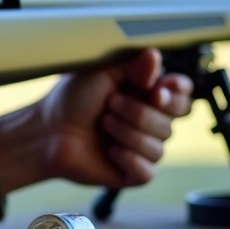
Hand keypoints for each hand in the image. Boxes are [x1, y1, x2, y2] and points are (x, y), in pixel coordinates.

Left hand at [0, 48, 192, 193]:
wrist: (47, 130)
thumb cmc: (70, 100)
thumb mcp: (101, 74)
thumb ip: (132, 67)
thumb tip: (154, 56)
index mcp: (145, 94)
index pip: (181, 94)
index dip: (177, 92)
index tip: (159, 89)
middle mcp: (148, 121)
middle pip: (173, 120)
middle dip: (141, 111)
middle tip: (112, 103)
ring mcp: (141, 147)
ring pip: (160, 146)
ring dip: (127, 133)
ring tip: (103, 124)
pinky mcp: (132, 172)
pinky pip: (148, 170)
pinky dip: (129, 158)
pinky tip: (111, 150)